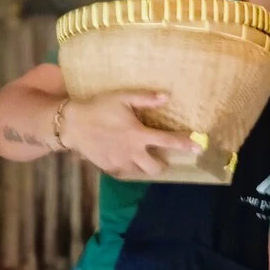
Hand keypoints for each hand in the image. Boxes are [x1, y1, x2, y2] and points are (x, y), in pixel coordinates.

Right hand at [62, 91, 197, 178]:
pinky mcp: (108, 168)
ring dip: (145, 166)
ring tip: (140, 155)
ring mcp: (119, 162)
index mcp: (138, 135)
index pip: (168, 142)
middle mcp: (131, 153)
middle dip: (162, 163)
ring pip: (140, 172)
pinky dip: (128, 166)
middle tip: (159, 154)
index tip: (198, 147)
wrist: (71, 125)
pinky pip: (124, 172)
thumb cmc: (98, 108)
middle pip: (156, 168)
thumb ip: (146, 98)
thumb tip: (167, 96)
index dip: (185, 144)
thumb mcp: (122, 98)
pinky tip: (124, 156)